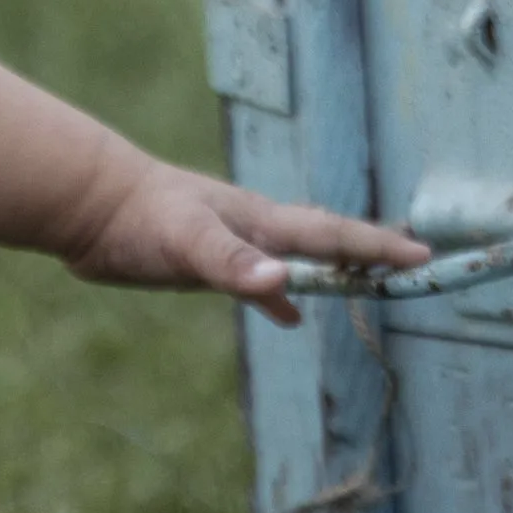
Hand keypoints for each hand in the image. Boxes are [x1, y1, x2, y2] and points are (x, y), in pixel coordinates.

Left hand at [61, 152, 429, 326]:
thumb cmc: (138, 217)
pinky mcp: (204, 259)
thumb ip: (232, 263)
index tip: (424, 256)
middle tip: (412, 259)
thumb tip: (283, 284)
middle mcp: (253, 227)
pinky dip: (280, 292)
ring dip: (331, 269)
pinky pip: (258, 277)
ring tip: (366, 282)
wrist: (87, 201)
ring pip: (294, 256)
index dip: (377, 247)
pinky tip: (288, 311)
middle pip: (323, 239)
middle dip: (368, 250)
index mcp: (260, 221)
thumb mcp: (187, 242)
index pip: (332, 236)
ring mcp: (230, 241)